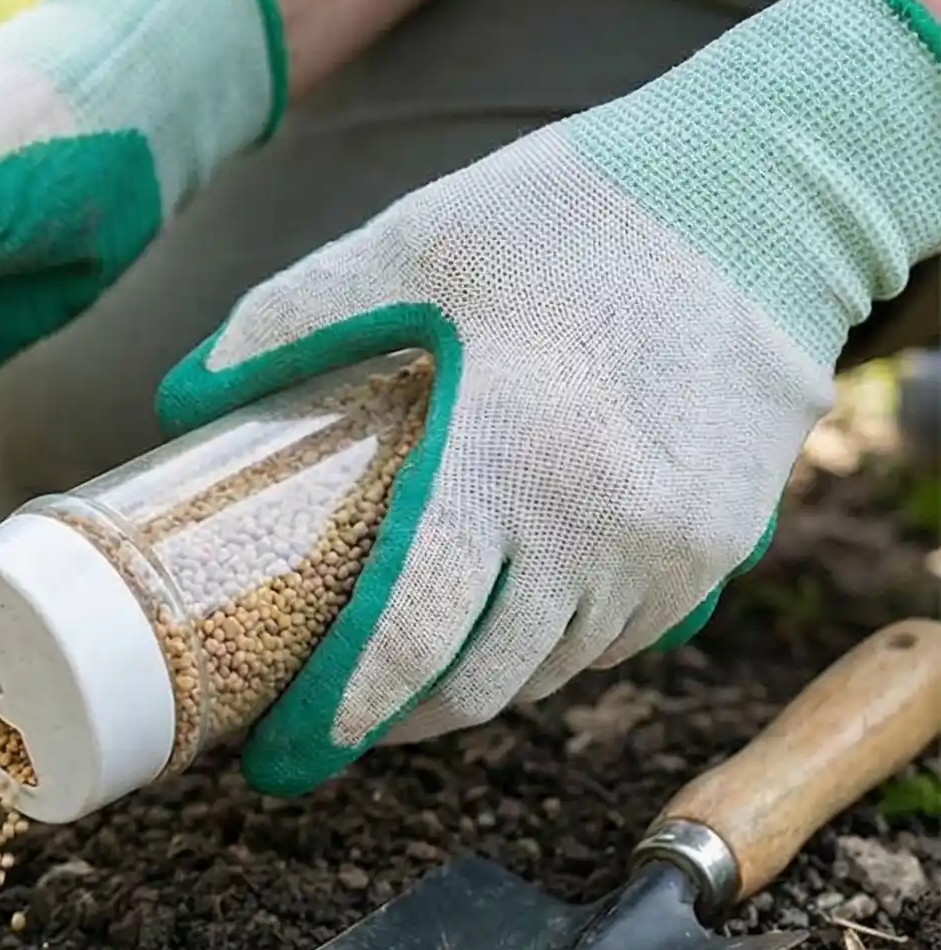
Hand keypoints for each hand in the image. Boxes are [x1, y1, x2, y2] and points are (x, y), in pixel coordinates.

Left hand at [158, 0, 940, 794]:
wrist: (763, 193)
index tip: (277, 756)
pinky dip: (549, 649)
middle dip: (390, 717)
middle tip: (322, 713)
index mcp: (503, 457)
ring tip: (400, 672)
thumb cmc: (568, 218)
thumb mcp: (408, 245)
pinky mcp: (716, 548)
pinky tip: (500, 620)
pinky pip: (615, 640)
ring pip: (545, 672)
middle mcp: (594, 525)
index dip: (332, 716)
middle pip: (472, 682)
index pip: (403, 642)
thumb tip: (184, 397)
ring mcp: (666, 548)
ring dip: (468, 686)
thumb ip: (286, 323)